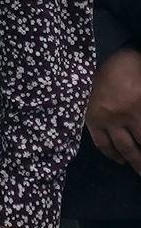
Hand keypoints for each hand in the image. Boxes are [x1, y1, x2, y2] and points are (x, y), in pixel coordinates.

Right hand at [90, 49, 140, 169]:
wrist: (92, 57)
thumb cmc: (127, 64)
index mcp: (139, 104)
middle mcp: (124, 117)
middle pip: (138, 146)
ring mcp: (106, 121)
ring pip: (122, 148)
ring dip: (134, 161)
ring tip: (140, 170)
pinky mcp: (91, 121)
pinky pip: (102, 143)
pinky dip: (111, 154)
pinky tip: (119, 159)